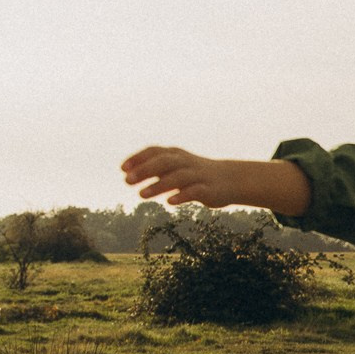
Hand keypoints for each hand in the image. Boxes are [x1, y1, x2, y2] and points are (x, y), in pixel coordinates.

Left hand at [121, 146, 237, 206]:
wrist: (231, 180)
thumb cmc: (196, 174)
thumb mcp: (175, 168)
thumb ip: (154, 169)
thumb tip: (128, 174)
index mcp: (177, 155)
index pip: (155, 151)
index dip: (138, 158)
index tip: (123, 169)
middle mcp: (186, 162)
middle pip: (164, 162)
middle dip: (144, 170)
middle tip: (127, 181)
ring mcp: (197, 175)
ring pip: (177, 177)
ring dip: (158, 185)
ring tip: (141, 195)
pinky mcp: (208, 189)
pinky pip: (194, 191)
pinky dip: (181, 195)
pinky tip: (169, 202)